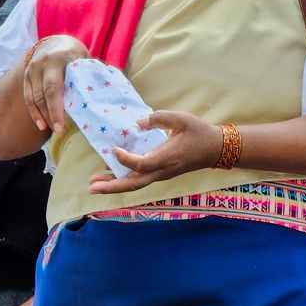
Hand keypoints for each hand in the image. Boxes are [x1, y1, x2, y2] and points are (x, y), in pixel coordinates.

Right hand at [24, 34, 88, 136]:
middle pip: (42, 96)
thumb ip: (88, 76)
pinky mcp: (26, 77)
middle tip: (59, 132)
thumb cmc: (74, 55)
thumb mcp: (83, 60)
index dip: (56, 110)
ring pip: (33, 99)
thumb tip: (103, 96)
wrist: (55, 42)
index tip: (62, 127)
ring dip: (42, 117)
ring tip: (52, 130)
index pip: (53, 88)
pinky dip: (34, 112)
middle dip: (50, 116)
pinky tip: (41, 124)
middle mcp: (41, 65)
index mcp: (57, 60)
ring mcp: (31, 70)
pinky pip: (28, 97)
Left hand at [88, 111, 223, 194]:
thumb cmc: (198, 132)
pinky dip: (123, 180)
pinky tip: (109, 176)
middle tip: (91, 187)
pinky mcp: (160, 174)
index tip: (113, 149)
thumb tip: (138, 122)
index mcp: (167, 158)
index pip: (141, 165)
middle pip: (134, 184)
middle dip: (111, 186)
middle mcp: (162, 171)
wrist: (214, 149)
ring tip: (93, 185)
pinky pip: (139, 180)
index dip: (125, 159)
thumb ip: (160, 118)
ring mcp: (161, 175)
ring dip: (114, 185)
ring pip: (135, 184)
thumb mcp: (181, 119)